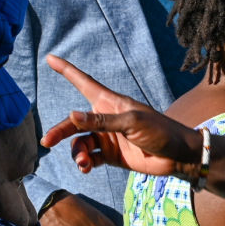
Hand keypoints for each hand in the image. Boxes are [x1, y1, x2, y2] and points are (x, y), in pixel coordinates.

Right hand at [41, 56, 201, 178]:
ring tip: (82, 162)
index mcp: (110, 103)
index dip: (67, 70)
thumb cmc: (160, 131)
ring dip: (76, 152)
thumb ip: (102, 122)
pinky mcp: (111, 156)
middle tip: (46, 142)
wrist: (178, 156)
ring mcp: (107, 138)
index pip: (84, 83)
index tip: (50, 58)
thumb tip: (72, 116)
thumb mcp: (132, 123)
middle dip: (59, 131)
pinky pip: (89, 158)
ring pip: (79, 143)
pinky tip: (86, 167)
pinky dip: (84, 162)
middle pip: (74, 122)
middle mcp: (105, 119)